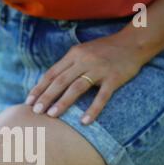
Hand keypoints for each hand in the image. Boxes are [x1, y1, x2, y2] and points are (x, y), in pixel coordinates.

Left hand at [25, 35, 144, 124]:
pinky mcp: (114, 78)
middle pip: (60, 81)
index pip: (52, 73)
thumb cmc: (104, 50)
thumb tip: (48, 84)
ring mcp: (99, 69)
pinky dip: (93, 109)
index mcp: (74, 54)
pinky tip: (84, 122)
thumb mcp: (83, 52)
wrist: (134, 42)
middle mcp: (84, 60)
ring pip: (77, 87)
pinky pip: (102, 96)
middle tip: (36, 112)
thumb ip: (68, 65)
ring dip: (63, 102)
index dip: (39, 88)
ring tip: (52, 115)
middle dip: (46, 97)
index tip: (29, 102)